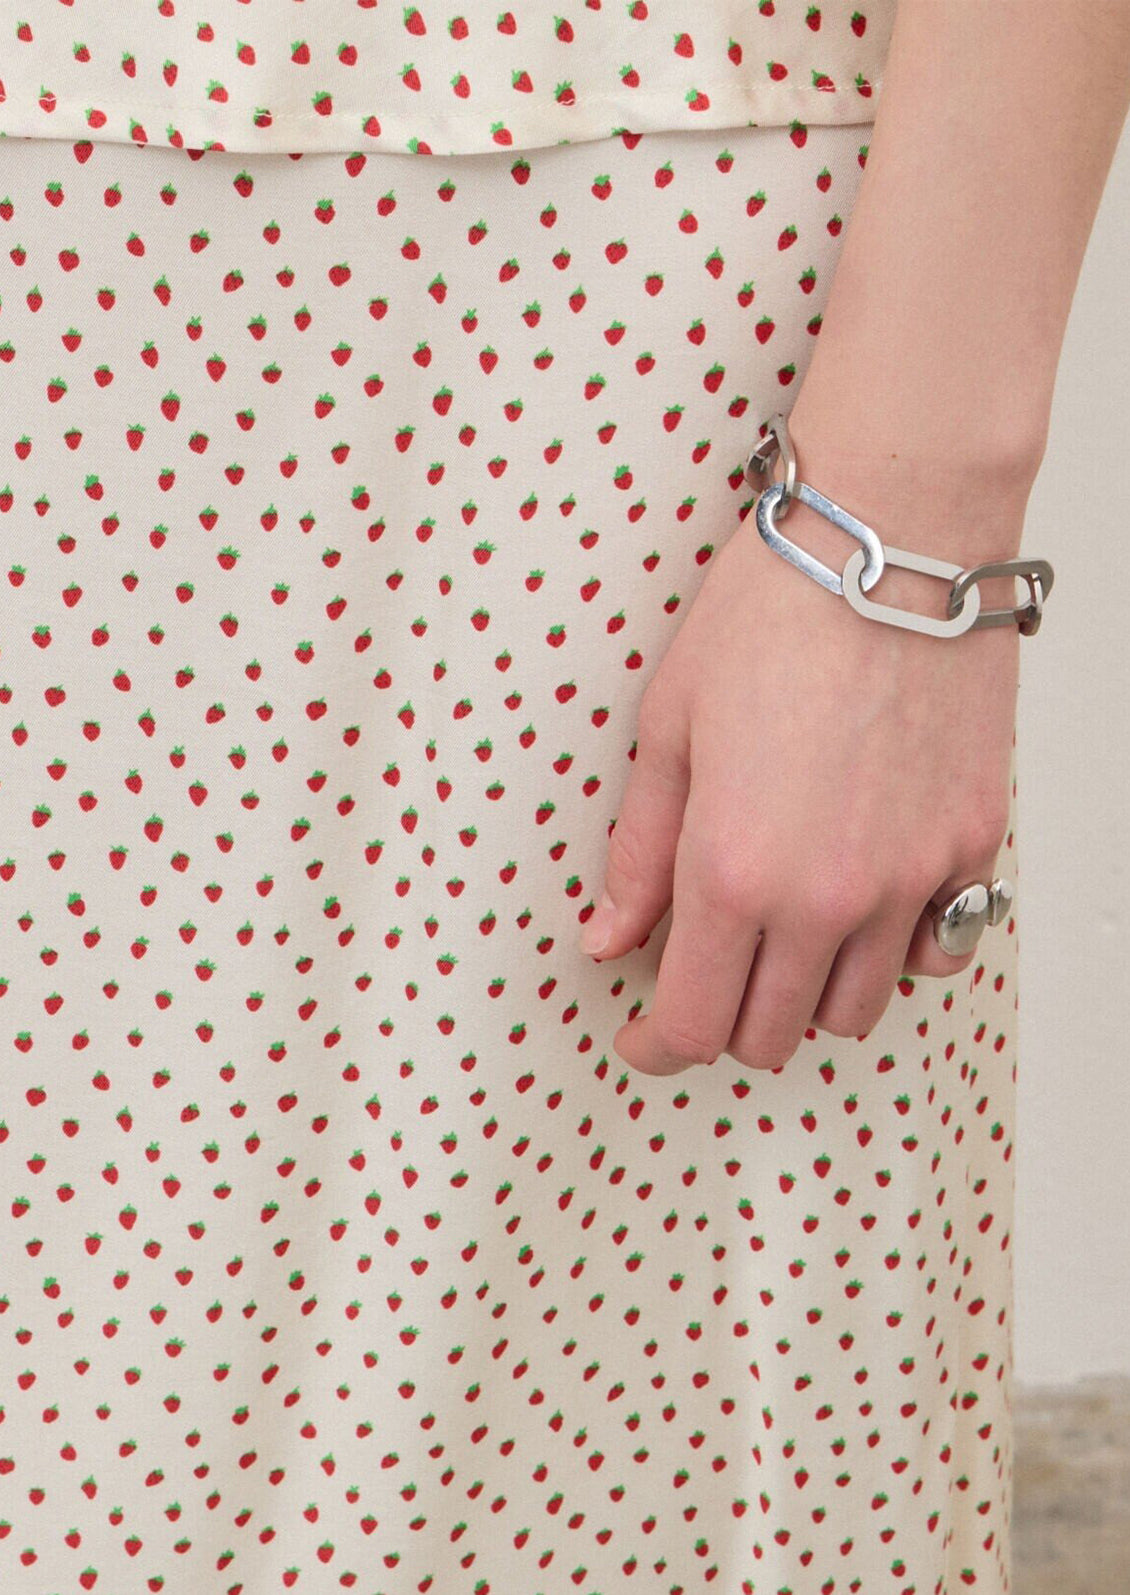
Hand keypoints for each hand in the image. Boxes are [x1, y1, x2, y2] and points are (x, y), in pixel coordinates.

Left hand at [577, 472, 1023, 1075]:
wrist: (894, 545)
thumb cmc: (770, 617)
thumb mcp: (669, 729)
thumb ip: (640, 854)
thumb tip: (607, 940)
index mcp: (732, 871)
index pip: (692, 1025)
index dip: (656, 1047)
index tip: (643, 1039)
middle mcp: (826, 899)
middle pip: (769, 1034)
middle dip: (723, 1020)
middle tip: (705, 969)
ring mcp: (910, 881)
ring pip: (853, 1012)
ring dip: (805, 995)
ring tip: (781, 936)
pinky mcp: (971, 848)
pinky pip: (934, 955)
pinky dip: (892, 957)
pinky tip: (863, 908)